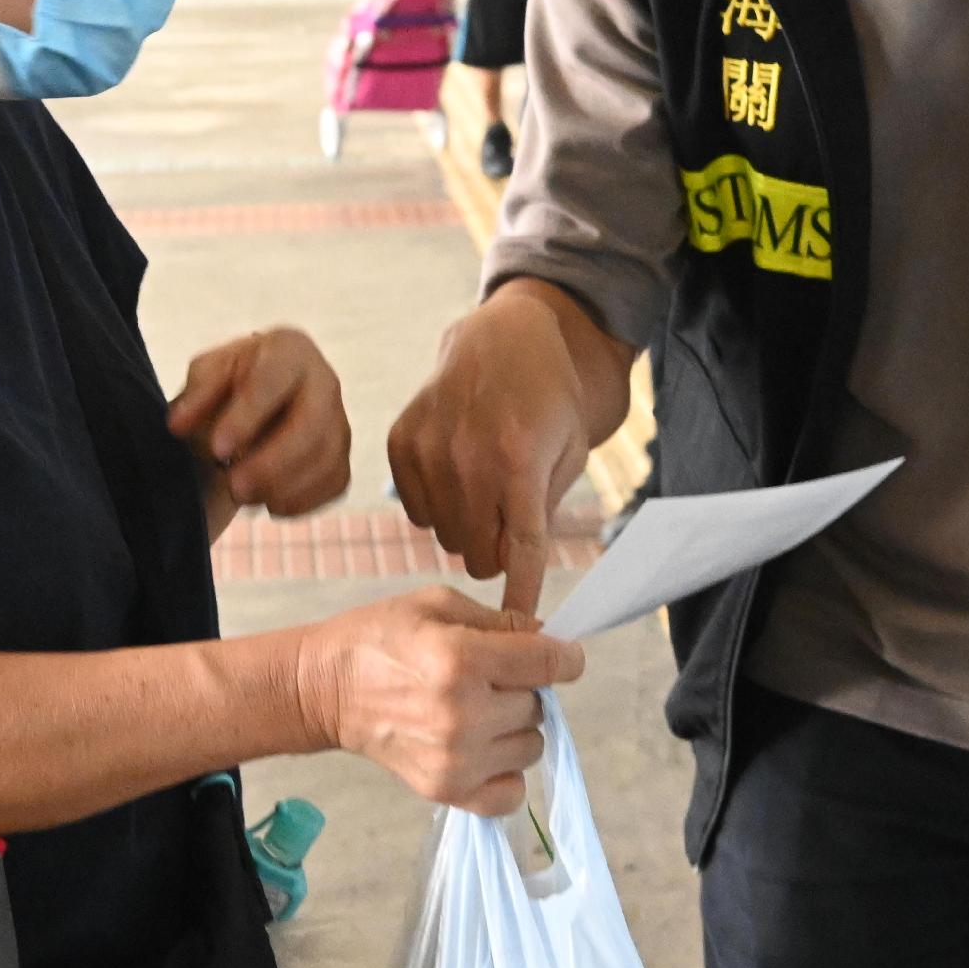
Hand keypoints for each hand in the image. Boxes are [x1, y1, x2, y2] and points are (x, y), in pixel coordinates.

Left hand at [170, 328, 350, 516]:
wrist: (256, 406)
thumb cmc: (229, 385)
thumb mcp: (205, 378)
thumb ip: (194, 396)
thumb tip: (177, 423)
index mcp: (289, 350)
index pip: (273, 381)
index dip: (246, 417)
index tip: (217, 449)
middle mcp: (324, 382)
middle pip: (312, 425)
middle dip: (273, 463)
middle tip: (234, 486)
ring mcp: (338, 421)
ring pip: (326, 459)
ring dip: (284, 487)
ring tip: (244, 498)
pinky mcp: (342, 456)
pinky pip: (334, 484)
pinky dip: (302, 501)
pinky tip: (270, 504)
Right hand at [293, 590, 585, 813]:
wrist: (324, 690)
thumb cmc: (379, 638)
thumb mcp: (437, 605)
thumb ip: (500, 621)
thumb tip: (550, 641)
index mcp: (460, 660)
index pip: (549, 664)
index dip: (565, 657)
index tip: (560, 656)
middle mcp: (463, 715)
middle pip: (538, 705)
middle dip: (522, 689)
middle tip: (486, 680)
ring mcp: (455, 760)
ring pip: (531, 746)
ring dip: (514, 729)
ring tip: (477, 713)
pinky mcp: (445, 791)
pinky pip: (511, 795)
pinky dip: (506, 774)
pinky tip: (483, 751)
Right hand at [389, 289, 599, 614]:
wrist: (505, 338)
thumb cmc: (549, 402)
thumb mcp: (568, 455)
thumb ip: (541, 515)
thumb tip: (514, 578)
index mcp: (518, 461)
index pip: (518, 550)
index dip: (520, 595)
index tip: (519, 628)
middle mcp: (467, 457)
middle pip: (476, 556)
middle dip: (495, 554)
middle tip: (509, 526)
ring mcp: (428, 448)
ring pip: (444, 538)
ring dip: (467, 530)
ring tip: (485, 490)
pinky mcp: (400, 442)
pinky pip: (416, 513)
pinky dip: (437, 507)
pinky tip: (455, 475)